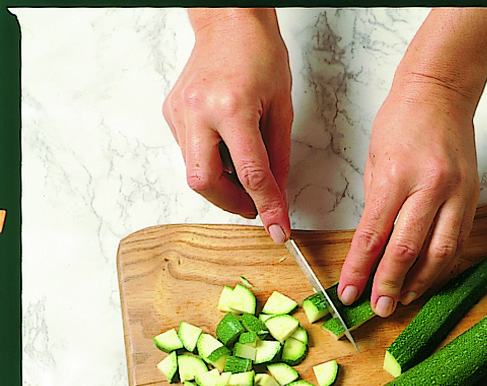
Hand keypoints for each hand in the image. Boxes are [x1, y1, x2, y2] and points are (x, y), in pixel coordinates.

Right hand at [162, 8, 292, 242]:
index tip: (278, 229)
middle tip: (254, 204)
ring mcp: (179, 113)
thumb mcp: (282, 108)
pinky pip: (190, 153)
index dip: (268, 207)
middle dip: (231, 203)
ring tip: (242, 165)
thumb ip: (278, 158)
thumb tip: (276, 195)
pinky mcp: (171, 114)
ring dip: (222, 183)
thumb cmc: (260, 55)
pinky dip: (210, 162)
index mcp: (232, 108)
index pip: (251, 174)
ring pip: (194, 172)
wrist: (229, 22)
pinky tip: (225, 144)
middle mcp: (198, 112)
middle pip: (205, 184)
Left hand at [337, 7, 486, 316]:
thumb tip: (371, 249)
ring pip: (440, 253)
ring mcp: (458, 194)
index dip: (359, 270)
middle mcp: (431, 188)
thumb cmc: (401, 123)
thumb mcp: (375, 163)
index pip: (373, 236)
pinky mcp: (473, 198)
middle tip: (379, 309)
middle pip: (408, 250)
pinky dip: (443, 265)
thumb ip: (376, 208)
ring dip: (421, 282)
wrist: (442, 93)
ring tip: (404, 299)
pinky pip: (458, 242)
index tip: (348, 293)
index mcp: (397, 177)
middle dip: (390, 285)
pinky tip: (429, 278)